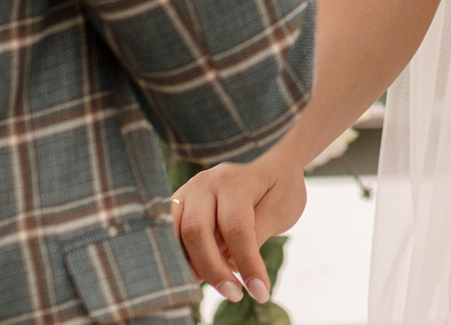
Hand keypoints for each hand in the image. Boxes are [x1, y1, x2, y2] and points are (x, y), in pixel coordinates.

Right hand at [173, 153, 305, 306]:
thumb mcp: (280, 208)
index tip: (261, 292)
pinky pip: (170, 232)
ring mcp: (188, 189)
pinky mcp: (180, 201)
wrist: (270, 156)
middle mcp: (205, 181)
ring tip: (213, 286)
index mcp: (236, 179)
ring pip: (176, 233)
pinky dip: (181, 255)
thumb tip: (228, 265)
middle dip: (213, 269)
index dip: (247, 264)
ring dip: (191, 265)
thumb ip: (256, 234)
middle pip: (196, 230)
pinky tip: (196, 273)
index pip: (237, 228)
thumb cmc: (279, 184)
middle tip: (235, 294)